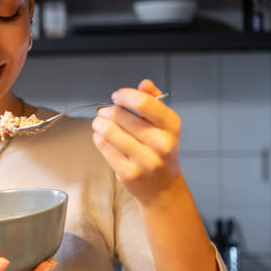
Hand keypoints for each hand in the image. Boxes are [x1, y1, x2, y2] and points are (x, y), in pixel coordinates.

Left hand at [91, 79, 181, 204]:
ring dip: (99, 123)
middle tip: (104, 112)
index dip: (125, 96)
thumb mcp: (164, 124)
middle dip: (107, 110)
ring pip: (109, 130)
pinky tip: (101, 137)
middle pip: (121, 115)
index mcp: (171, 126)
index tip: (116, 96)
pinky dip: (98, 138)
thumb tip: (144, 84)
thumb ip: (153, 100)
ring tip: (99, 123)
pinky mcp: (129, 173)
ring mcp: (146, 160)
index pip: (144, 103)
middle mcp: (162, 144)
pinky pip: (104, 147)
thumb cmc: (160, 150)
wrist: (163, 187)